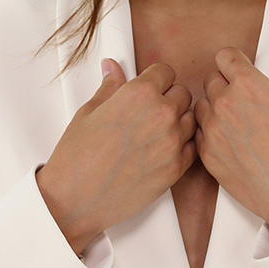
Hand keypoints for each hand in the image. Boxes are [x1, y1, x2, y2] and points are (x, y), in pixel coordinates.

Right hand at [37, 60, 196, 254]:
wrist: (75, 199)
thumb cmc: (76, 158)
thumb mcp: (89, 112)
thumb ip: (110, 88)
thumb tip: (113, 68)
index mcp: (139, 94)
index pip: (165, 71)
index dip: (156, 79)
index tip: (149, 87)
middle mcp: (161, 115)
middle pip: (183, 93)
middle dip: (168, 98)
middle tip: (148, 112)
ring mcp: (172, 143)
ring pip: (191, 120)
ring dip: (178, 122)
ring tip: (153, 133)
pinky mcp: (176, 168)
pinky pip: (192, 147)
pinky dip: (182, 146)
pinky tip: (160, 150)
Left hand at [194, 48, 268, 245]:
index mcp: (250, 86)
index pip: (226, 57)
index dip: (234, 62)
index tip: (239, 69)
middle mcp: (226, 105)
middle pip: (211, 80)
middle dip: (225, 85)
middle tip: (243, 99)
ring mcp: (213, 131)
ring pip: (201, 106)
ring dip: (214, 109)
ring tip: (236, 122)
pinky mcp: (207, 156)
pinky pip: (199, 134)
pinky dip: (210, 133)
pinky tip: (230, 141)